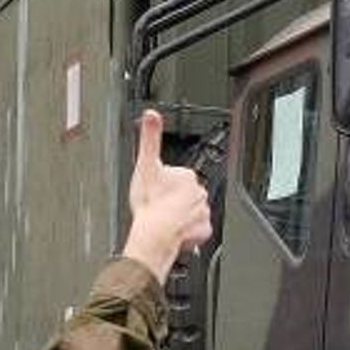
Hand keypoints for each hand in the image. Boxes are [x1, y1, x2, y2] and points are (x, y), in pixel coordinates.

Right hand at [121, 109, 211, 283]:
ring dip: (179, 216)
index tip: (155, 191)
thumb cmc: (149, 203)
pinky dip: (187, 232)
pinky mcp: (204, 231)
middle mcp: (200, 193)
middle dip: (173, 200)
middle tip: (158, 206)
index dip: (163, 185)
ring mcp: (203, 212)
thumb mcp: (145, 165)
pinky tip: (174, 231)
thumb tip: (151, 114)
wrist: (155, 235)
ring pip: (190, 213)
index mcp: (187, 176)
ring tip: (164, 220)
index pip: (176, 177)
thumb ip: (150, 138)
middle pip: (184, 195)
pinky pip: (196, 231)